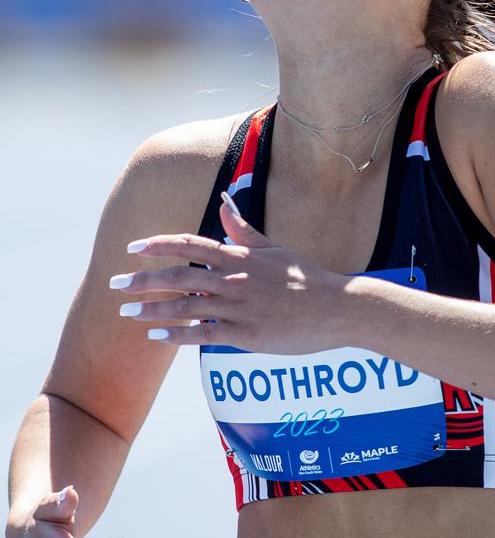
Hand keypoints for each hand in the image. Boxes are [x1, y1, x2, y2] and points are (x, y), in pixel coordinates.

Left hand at [110, 200, 351, 353]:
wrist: (337, 307)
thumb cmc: (306, 277)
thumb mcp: (273, 248)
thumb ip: (243, 229)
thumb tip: (223, 202)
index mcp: (239, 255)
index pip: (190, 244)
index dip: (159, 245)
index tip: (132, 248)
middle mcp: (234, 278)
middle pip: (179, 275)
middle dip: (142, 279)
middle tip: (114, 283)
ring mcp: (240, 306)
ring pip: (186, 306)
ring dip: (151, 308)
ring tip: (125, 311)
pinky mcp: (247, 334)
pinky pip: (204, 334)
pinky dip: (178, 335)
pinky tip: (156, 335)